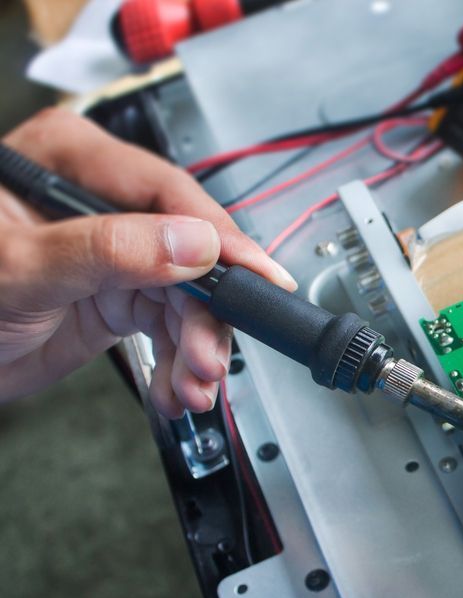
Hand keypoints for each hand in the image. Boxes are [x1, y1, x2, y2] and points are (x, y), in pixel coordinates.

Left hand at [0, 108, 295, 416]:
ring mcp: (114, 252)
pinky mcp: (118, 296)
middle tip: (209, 359)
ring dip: (196, 349)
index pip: (167, 192)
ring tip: (193, 387)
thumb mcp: (21, 267)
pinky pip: (170, 327)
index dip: (221, 238)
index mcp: (70, 164)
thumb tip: (194, 243)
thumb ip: (108, 250)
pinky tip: (178, 388)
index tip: (259, 277)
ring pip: (188, 297)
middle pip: (190, 252)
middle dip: (204, 316)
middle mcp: (102, 204)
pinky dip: (180, 364)